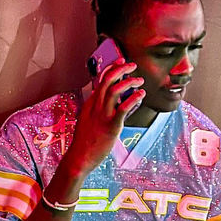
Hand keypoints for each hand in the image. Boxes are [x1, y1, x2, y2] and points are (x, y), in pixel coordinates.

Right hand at [65, 60, 145, 175]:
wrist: (79, 158)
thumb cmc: (84, 143)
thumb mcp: (86, 121)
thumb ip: (95, 110)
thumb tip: (107, 104)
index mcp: (90, 105)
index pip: (100, 80)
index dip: (112, 68)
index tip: (121, 61)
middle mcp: (95, 107)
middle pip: (108, 80)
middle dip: (122, 69)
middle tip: (132, 66)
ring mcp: (103, 116)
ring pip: (116, 90)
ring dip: (130, 82)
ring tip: (139, 81)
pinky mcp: (111, 126)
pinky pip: (124, 108)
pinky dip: (134, 98)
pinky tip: (141, 95)